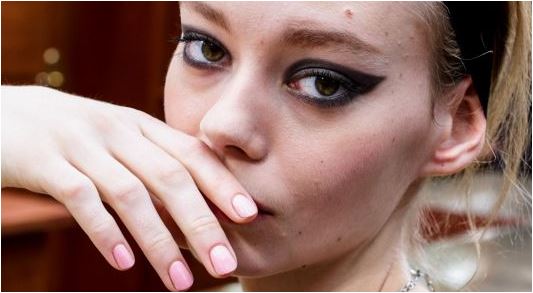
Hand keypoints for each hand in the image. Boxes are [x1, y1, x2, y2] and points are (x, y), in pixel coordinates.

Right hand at [1, 86, 257, 290]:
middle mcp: (118, 131)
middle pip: (171, 178)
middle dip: (202, 224)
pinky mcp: (45, 162)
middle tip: (225, 265)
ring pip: (131, 195)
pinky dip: (106, 232)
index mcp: (141, 126)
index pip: (192, 154)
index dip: (223, 184)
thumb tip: (197, 205)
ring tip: (181, 281)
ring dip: (160, 241)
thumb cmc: (74, 136)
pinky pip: (81, 199)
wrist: (6, 114)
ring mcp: (81, 145)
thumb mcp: (118, 141)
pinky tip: (125, 263)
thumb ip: (153, 164)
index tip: (250, 216)